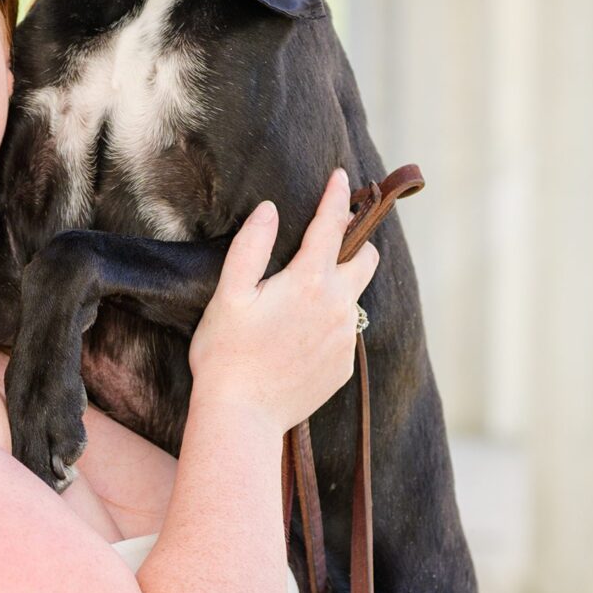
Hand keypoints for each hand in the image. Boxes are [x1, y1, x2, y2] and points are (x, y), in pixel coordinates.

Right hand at [187, 169, 379, 432]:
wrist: (242, 417)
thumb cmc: (226, 354)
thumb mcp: (230, 294)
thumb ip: (252, 247)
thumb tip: (270, 209)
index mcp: (309, 282)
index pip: (331, 226)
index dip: (335, 197)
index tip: (339, 176)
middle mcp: (338, 307)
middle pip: (366, 260)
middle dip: (356, 244)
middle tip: (334, 239)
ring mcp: (345, 340)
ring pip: (353, 300)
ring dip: (337, 289)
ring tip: (302, 298)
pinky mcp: (343, 367)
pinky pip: (344, 335)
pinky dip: (328, 326)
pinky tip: (298, 338)